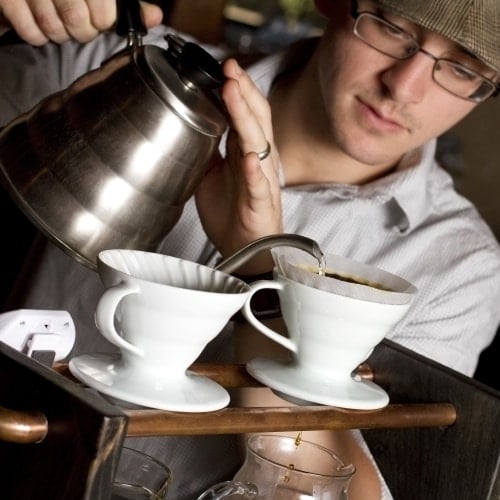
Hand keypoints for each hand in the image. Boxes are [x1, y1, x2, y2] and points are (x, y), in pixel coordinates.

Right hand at [0, 0, 162, 44]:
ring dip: (60, 35)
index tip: (99, 20)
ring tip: (60, 23)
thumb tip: (155, 18)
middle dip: (83, 31)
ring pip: (54, 28)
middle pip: (78, 21)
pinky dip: (38, 37)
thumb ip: (127, 5)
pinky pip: (31, 32)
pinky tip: (40, 25)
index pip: (104, 11)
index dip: (103, 22)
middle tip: (79, 24)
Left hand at [195, 58, 282, 272]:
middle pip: (255, 118)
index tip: (223, 66)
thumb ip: (205, 150)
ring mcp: (261, 180)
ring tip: (233, 91)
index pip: (245, 113)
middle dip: (242, 90)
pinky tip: (247, 156)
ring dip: (245, 116)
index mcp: (245, 152)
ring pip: (258, 142)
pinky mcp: (261, 203)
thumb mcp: (209, 175)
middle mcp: (257, 160)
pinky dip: (254, 170)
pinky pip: (259, 184)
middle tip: (229, 66)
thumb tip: (188, 126)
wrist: (242, 250)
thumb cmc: (231, 213)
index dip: (237, 89)